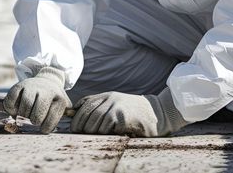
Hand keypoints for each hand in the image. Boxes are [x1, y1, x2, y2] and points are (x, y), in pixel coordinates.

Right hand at [3, 67, 70, 132]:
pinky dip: (11, 109)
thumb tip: (62, 126)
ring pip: (25, 107)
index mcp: (59, 99)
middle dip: (34, 121)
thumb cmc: (53, 99)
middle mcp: (46, 91)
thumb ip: (67, 116)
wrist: (46, 80)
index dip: (45, 128)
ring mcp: (32, 87)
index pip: (51, 120)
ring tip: (26, 115)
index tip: (43, 128)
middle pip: (37, 115)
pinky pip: (11, 100)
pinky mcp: (19, 85)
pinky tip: (16, 110)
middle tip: (34, 120)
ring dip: (23, 116)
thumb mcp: (64, 106)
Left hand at [70, 88, 188, 136]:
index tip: (75, 129)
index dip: (77, 118)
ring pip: (95, 123)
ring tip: (98, 137)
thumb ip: (99, 106)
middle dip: (82, 128)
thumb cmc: (134, 113)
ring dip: (94, 133)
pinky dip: (105, 134)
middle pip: (87, 115)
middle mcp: (110, 99)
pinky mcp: (122, 117)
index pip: (84, 105)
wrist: (157, 113)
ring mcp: (116, 107)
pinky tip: (111, 136)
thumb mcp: (116, 104)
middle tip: (83, 136)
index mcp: (107, 95)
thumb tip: (75, 113)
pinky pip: (106, 128)